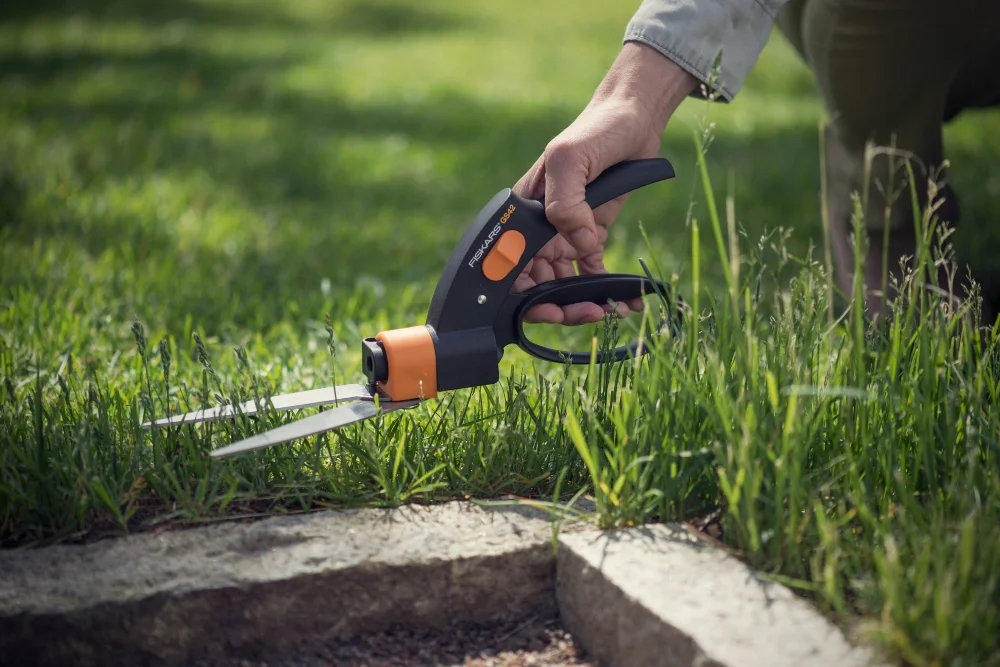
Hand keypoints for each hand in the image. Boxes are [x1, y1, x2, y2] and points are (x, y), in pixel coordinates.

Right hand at [512, 42, 697, 324]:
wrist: (634, 119)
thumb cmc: (595, 131)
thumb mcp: (570, 159)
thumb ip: (565, 202)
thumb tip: (578, 242)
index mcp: (523, 214)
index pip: (511, 266)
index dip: (525, 295)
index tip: (550, 309)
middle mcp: (539, 229)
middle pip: (537, 284)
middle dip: (559, 306)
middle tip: (589, 314)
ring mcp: (565, 234)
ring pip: (565, 283)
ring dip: (585, 302)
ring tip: (612, 309)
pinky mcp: (592, 234)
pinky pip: (593, 271)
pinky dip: (608, 288)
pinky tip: (628, 299)